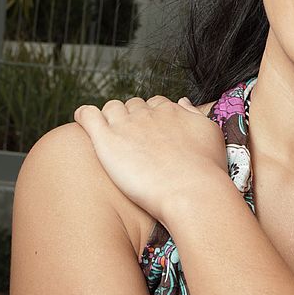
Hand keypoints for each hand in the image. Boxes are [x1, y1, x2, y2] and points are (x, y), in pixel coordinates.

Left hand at [73, 97, 230, 224]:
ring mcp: (126, 125)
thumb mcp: (210, 133)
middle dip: (132, 118)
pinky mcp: (107, 140)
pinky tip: (83, 120)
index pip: (155, 104)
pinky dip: (84, 115)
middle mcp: (147, 113)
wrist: (192, 192)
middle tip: (133, 142)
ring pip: (111, 108)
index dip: (152, 118)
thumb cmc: (206, 170)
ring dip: (110, 117)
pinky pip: (88, 116)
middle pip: (133, 106)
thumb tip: (182, 102)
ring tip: (111, 136)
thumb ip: (194, 114)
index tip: (151, 134)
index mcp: (171, 111)